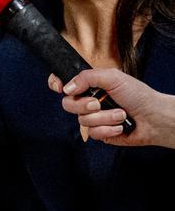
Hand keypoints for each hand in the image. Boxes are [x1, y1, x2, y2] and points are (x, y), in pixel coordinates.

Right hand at [49, 68, 174, 147]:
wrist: (154, 117)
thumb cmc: (138, 95)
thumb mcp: (112, 77)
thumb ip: (86, 77)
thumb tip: (66, 88)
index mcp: (90, 86)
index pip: (64, 82)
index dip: (56, 84)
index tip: (59, 87)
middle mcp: (89, 101)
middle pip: (67, 104)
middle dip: (83, 105)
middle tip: (98, 103)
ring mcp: (94, 118)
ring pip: (82, 120)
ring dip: (104, 118)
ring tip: (120, 114)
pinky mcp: (100, 133)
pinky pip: (93, 133)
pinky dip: (108, 129)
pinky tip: (119, 126)